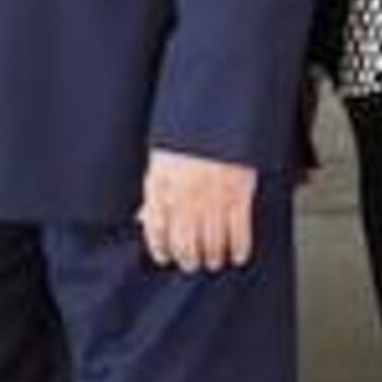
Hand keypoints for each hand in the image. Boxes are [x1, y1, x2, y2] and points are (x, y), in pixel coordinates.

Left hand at [138, 149, 257, 273]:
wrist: (219, 117)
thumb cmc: (188, 139)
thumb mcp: (161, 159)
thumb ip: (153, 191)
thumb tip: (142, 219)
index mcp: (163, 185)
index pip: (156, 230)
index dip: (160, 249)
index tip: (164, 257)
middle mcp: (186, 196)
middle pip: (185, 243)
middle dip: (188, 259)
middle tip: (191, 264)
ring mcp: (214, 198)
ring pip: (212, 243)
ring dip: (212, 258)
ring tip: (212, 261)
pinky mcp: (240, 196)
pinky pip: (239, 232)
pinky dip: (239, 249)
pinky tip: (237, 255)